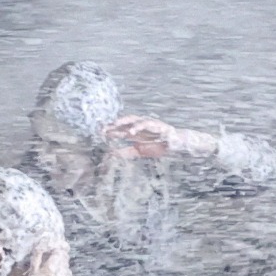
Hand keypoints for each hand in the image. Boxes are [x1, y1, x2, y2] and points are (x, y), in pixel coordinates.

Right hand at [24, 244, 72, 275]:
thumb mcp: (33, 270)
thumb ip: (37, 256)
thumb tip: (40, 245)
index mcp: (54, 264)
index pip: (60, 250)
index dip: (57, 246)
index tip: (52, 246)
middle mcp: (62, 269)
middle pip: (64, 256)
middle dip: (59, 253)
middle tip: (52, 253)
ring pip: (66, 264)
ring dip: (61, 261)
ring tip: (52, 264)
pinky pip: (66, 272)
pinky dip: (62, 270)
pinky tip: (55, 274)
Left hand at [103, 116, 217, 159]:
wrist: (178, 146)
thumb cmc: (158, 146)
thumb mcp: (138, 151)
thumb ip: (125, 152)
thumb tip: (110, 155)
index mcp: (136, 130)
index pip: (121, 128)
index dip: (110, 129)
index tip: (98, 132)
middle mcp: (142, 125)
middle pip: (126, 121)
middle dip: (115, 123)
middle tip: (103, 127)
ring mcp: (151, 124)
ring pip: (136, 120)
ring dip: (125, 122)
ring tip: (115, 126)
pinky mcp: (160, 126)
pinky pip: (149, 125)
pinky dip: (140, 126)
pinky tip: (131, 131)